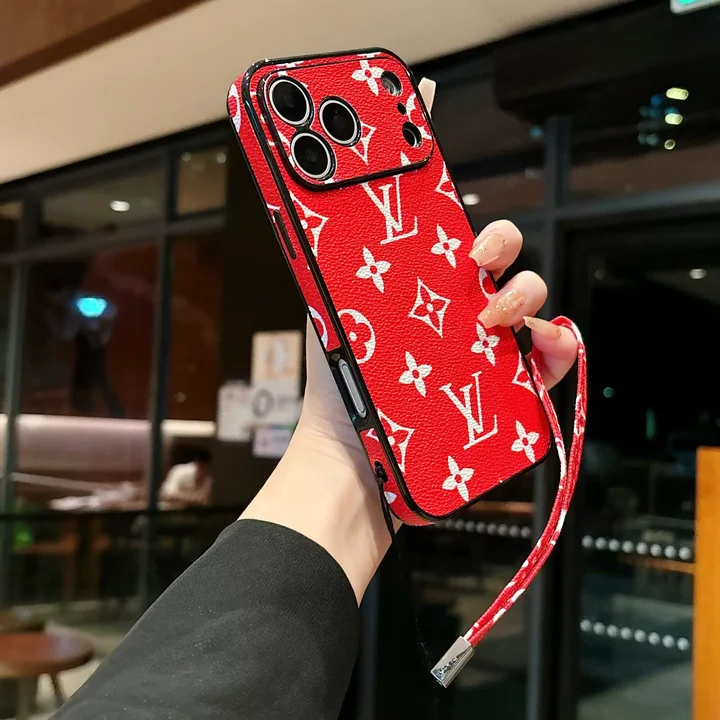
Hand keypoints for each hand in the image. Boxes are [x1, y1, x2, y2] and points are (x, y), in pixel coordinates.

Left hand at [242, 78, 578, 602]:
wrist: (357, 459)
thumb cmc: (340, 385)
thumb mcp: (329, 310)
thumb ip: (329, 256)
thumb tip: (303, 195)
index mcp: (412, 280)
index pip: (431, 210)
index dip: (430, 153)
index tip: (421, 99)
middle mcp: (451, 303)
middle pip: (493, 248)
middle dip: (494, 239)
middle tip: (473, 256)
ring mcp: (483, 341)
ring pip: (528, 293)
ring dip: (520, 293)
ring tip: (490, 316)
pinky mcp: (509, 382)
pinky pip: (552, 352)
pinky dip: (555, 345)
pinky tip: (538, 346)